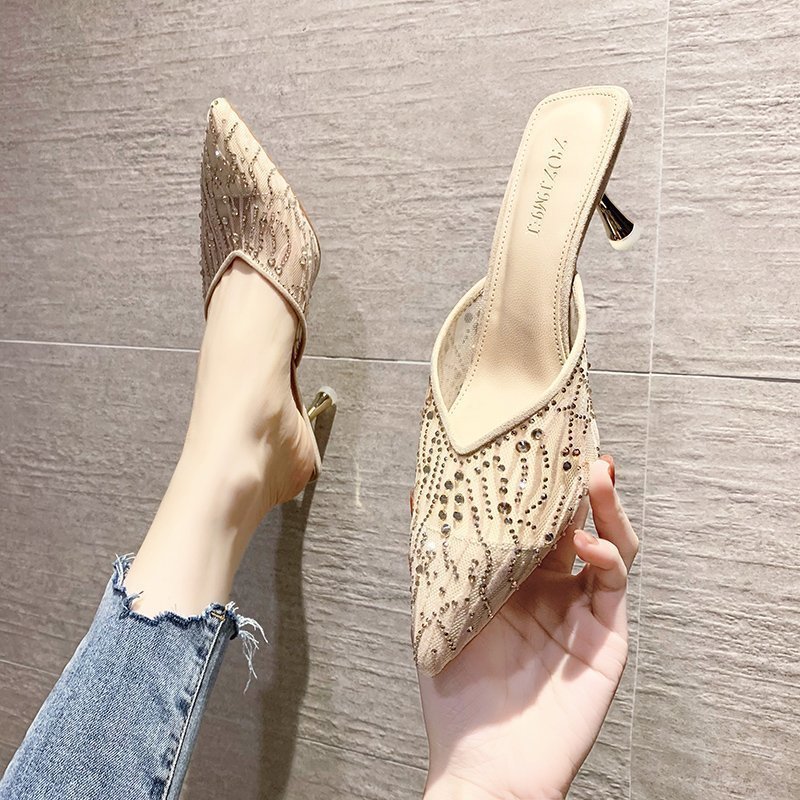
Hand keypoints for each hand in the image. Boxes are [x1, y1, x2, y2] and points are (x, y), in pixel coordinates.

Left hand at [418, 456, 638, 799]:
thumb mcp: (436, 610)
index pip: (536, 520)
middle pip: (577, 523)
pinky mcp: (606, 637)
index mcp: (517, 581)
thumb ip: (433, 555)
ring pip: (609, 544)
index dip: (542, 483)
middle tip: (576, 442)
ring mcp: (583, 611)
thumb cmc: (455, 692)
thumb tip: (416, 494)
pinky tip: (583, 543)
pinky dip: (606, 555)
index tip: (537, 443)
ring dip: (606, 507)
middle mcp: (554, 589)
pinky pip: (615, 585)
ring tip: (596, 472)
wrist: (483, 762)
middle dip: (580, 484)